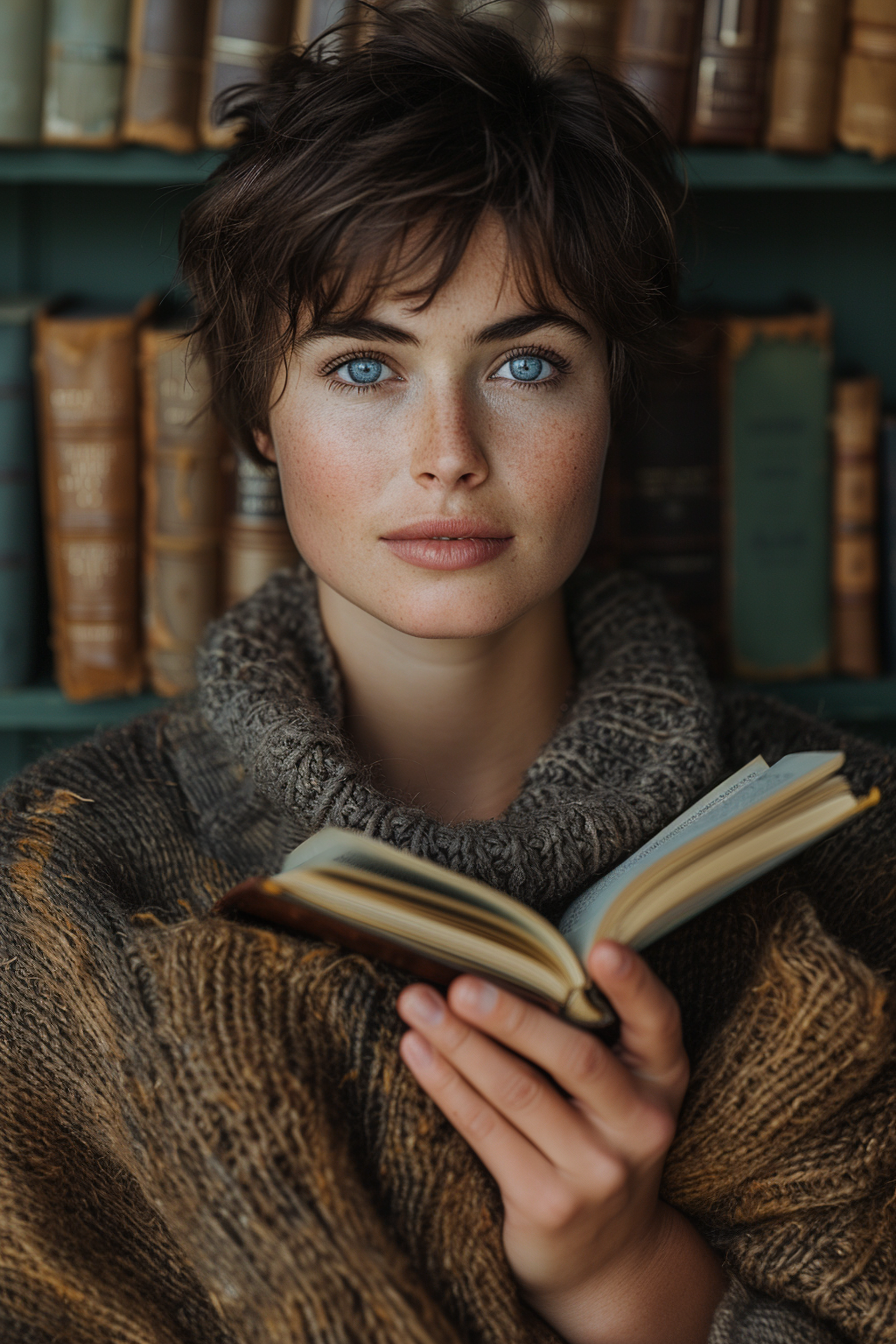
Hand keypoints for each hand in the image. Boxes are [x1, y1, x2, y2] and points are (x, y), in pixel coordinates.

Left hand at [396, 942, 726, 1343]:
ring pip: (518, 1091)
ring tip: (417, 1006)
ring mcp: (596, 1170)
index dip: (633, 984)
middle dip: (511, 1015)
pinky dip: (447, 1085)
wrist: (609, 1262)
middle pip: (574, 1058)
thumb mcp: (621, 1094)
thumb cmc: (600, 1143)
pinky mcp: (549, 1203)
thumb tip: (511, 961)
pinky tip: (418, 1053)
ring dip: (459, 1043)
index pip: (659, 1022)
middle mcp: (640, 1125)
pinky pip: (486, 1131)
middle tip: (461, 984)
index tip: (600, 947)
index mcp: (662, 1079)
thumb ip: (593, 1037)